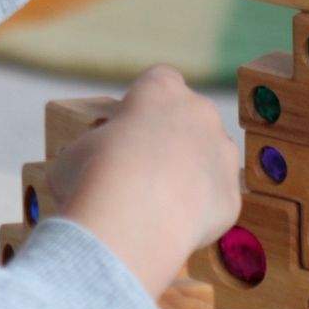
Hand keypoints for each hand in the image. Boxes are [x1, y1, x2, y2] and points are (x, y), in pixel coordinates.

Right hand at [51, 66, 240, 298]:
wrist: (134, 220)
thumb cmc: (94, 176)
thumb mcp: (76, 151)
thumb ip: (98, 148)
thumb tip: (95, 165)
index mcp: (160, 89)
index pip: (161, 81)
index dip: (145, 106)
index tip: (129, 128)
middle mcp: (200, 113)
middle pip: (192, 119)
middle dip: (173, 140)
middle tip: (143, 170)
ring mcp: (223, 153)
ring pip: (211, 159)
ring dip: (192, 175)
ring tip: (158, 204)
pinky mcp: (232, 194)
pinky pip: (216, 201)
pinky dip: (199, 213)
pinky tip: (172, 226)